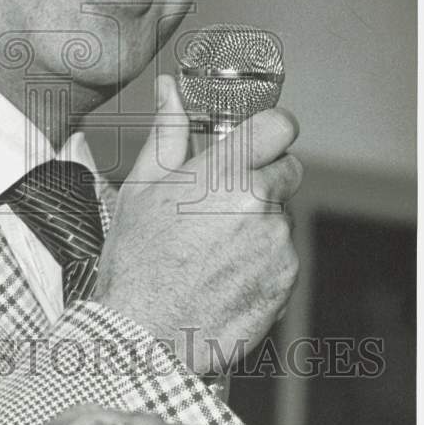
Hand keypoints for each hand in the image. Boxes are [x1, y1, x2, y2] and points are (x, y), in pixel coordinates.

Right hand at [93, 75, 301, 373]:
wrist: (144, 333)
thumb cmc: (136, 260)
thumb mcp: (142, 187)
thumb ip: (168, 133)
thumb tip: (169, 90)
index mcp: (224, 173)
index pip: (280, 126)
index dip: (270, 131)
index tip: (258, 141)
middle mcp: (260, 204)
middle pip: (287, 170)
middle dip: (262, 178)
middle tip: (221, 203)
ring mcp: (277, 244)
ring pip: (282, 215)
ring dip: (259, 222)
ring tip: (213, 248)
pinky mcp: (286, 281)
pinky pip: (283, 255)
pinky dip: (262, 259)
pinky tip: (224, 273)